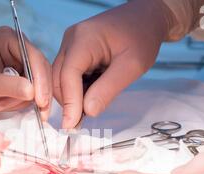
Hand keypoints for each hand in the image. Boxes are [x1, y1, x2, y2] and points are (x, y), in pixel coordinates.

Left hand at [0, 27, 52, 119]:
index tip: (41, 101)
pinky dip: (20, 102)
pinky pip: (32, 91)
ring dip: (21, 101)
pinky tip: (2, 105)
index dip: (40, 80)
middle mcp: (19, 46)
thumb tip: (32, 92)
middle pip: (41, 71)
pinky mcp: (24, 75)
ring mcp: (22, 61)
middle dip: (34, 94)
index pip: (34, 57)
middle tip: (33, 113)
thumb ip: (9, 86)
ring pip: (38, 84)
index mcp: (9, 39)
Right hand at [53, 0, 171, 127]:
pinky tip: (89, 99)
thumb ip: (109, 89)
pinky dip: (76, 91)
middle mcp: (71, 40)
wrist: (146, 17)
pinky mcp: (74, 52)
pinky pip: (68, 76)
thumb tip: (87, 111)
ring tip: (86, 114)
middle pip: (58, 78)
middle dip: (67, 103)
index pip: (68, 75)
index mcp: (84, 39)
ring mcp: (70, 46)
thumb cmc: (142, 36)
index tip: (72, 125)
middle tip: (78, 126)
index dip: (69, 102)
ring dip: (71, 98)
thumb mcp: (132, 66)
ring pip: (60, 79)